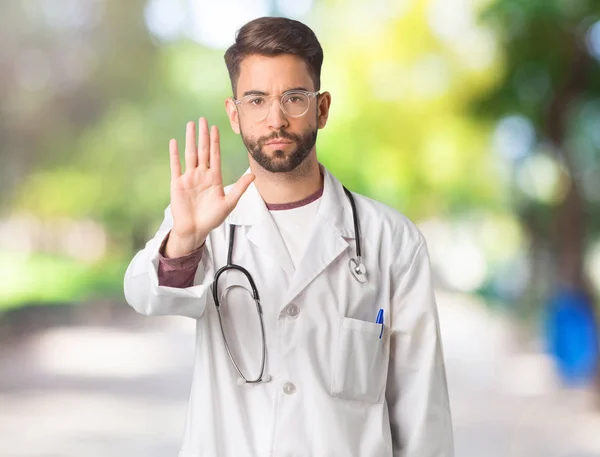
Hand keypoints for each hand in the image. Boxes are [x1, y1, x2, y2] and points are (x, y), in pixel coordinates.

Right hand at [166, 118, 254, 256]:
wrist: (195, 230)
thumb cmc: (212, 219)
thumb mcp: (229, 203)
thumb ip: (239, 188)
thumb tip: (253, 175)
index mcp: (214, 178)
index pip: (215, 156)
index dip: (215, 142)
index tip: (215, 128)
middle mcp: (201, 175)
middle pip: (203, 151)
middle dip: (203, 135)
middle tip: (203, 119)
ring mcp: (189, 178)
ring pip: (190, 154)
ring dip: (190, 139)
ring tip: (190, 125)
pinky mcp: (177, 184)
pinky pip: (176, 166)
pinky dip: (175, 154)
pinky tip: (174, 142)